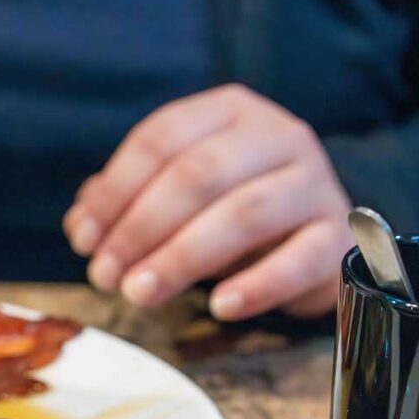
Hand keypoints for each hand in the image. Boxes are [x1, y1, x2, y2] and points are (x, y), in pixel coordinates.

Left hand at [63, 84, 352, 320]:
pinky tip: (220, 307)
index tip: (84, 240)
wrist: (311, 234)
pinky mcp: (339, 234)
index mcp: (226, 111)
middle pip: (198, 175)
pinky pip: (300, 259)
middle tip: (105, 277)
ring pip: (245, 214)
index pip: (160, 139)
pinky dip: (257, 285)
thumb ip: (122, 203)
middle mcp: (277, 134)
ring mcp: (314, 182)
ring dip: (182, 258)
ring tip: (140, 294)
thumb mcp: (171, 197)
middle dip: (141, 229)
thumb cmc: (226, 209)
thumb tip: (80, 226)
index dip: (114, 191)